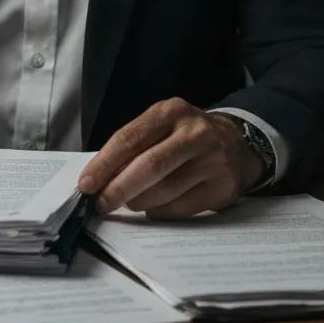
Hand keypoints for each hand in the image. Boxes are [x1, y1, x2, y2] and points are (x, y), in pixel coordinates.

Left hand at [77, 99, 264, 218]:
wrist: (237, 142)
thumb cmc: (184, 136)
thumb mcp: (161, 126)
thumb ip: (133, 146)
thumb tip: (99, 179)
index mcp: (170, 111)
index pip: (130, 138)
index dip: (105, 163)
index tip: (86, 184)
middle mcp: (195, 132)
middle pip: (150, 165)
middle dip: (119, 188)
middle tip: (101, 204)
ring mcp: (213, 159)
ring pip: (166, 189)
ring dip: (139, 201)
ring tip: (129, 203)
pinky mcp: (224, 186)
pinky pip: (183, 207)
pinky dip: (161, 211)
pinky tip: (154, 207)